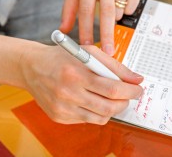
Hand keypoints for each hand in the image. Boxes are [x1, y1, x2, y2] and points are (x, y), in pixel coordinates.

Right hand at [20, 44, 143, 124]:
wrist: (32, 67)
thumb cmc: (62, 57)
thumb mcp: (89, 52)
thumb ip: (114, 66)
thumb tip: (136, 79)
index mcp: (76, 74)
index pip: (113, 89)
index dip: (131, 91)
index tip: (139, 89)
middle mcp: (68, 94)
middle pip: (109, 107)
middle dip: (125, 103)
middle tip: (129, 96)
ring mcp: (62, 108)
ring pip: (100, 118)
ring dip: (113, 109)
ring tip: (112, 98)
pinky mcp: (59, 117)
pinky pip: (87, 120)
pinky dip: (96, 112)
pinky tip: (93, 100)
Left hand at [60, 0, 143, 55]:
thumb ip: (69, 9)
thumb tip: (63, 29)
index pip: (86, 10)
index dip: (86, 30)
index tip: (86, 45)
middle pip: (107, 13)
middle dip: (107, 36)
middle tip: (108, 52)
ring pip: (119, 12)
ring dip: (114, 19)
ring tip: (110, 7)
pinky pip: (130, 8)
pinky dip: (125, 11)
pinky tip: (121, 1)